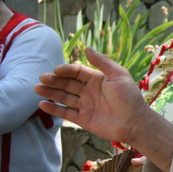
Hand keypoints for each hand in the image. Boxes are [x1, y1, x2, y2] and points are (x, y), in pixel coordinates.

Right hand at [35, 48, 149, 145]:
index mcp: (97, 79)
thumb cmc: (129, 98)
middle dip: (54, 80)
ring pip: (64, 97)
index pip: (77, 72)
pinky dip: (54, 109)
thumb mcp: (119, 75)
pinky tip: (42, 104)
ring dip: (51, 93)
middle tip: (42, 78)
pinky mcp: (83, 119)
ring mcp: (85, 105)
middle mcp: (89, 91)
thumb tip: (87, 48)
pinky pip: (65, 113)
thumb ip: (103, 62)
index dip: (66, 70)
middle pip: (68, 83)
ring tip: (37, 88)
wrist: (134, 123)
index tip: (57, 70)